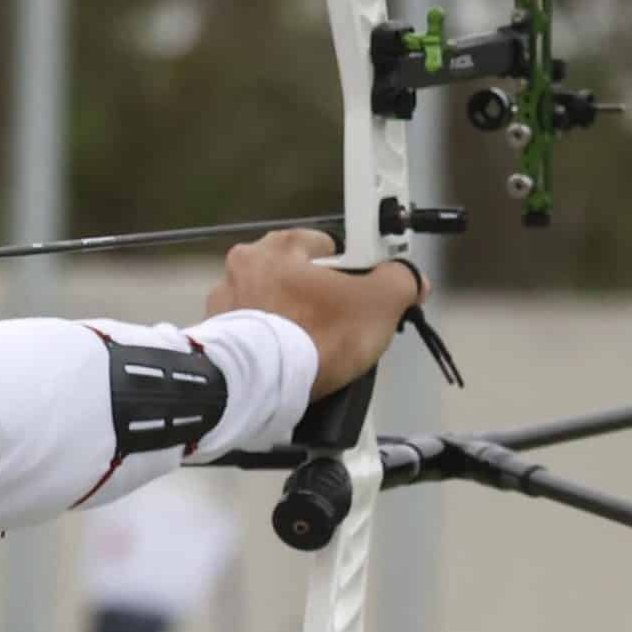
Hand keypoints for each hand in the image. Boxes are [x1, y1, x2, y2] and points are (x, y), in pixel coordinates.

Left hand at [204, 228, 424, 399]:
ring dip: (294, 323)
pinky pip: (256, 337)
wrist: (262, 387)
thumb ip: (401, 281)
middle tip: (343, 328)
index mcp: (279, 245)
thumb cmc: (315, 336)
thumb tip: (410, 280)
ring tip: (317, 351)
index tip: (364, 295)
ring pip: (276, 308)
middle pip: (301, 277)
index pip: (329, 246)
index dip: (355, 271)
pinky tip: (291, 364)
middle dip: (322, 300)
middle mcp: (245, 266)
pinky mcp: (220, 339)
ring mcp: (226, 303)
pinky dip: (272, 347)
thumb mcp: (379, 302)